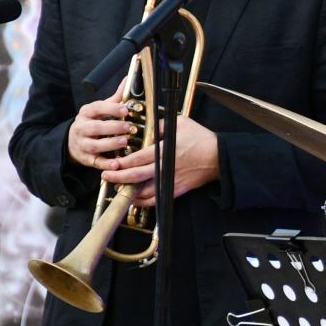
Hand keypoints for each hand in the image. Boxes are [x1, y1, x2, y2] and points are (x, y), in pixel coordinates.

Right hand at [67, 87, 134, 170]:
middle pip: (94, 128)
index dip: (111, 109)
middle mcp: (81, 128)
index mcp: (86, 113)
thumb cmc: (95, 122)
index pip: (96, 108)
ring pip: (94, 145)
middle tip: (128, 127)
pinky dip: (106, 164)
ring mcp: (82, 144)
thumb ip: (115, 98)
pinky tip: (117, 164)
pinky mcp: (86, 159)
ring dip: (110, 144)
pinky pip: (96, 162)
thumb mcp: (101, 109)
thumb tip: (129, 80)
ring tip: (124, 142)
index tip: (125, 109)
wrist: (74, 142)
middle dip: (112, 127)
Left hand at [100, 115, 218, 206]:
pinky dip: (144, 201)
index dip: (121, 163)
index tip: (111, 163)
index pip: (136, 159)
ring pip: (144, 191)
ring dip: (129, 191)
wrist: (219, 157)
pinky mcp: (176, 189)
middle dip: (118, 177)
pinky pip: (156, 199)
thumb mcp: (181, 124)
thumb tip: (146, 128)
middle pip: (135, 176)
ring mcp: (170, 181)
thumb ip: (160, 126)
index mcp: (165, 151)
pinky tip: (135, 198)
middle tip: (106, 176)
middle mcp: (165, 168)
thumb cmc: (202, 139)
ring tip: (118, 187)